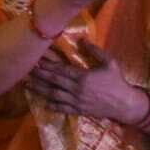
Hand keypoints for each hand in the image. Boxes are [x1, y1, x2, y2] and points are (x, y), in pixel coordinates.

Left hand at [26, 40, 144, 121]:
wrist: (124, 104)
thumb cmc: (117, 81)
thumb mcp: (110, 62)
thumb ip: (95, 51)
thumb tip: (82, 39)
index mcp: (83, 76)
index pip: (60, 70)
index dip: (46, 65)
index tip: (35, 61)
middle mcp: (77, 89)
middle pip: (53, 82)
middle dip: (38, 76)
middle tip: (25, 71)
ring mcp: (77, 101)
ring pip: (54, 95)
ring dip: (40, 90)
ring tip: (27, 86)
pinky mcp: (79, 111)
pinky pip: (62, 108)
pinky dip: (52, 106)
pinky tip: (43, 103)